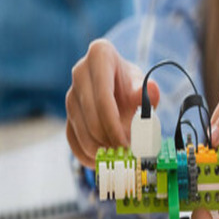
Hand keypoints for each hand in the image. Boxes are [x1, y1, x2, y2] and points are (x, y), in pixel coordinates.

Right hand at [65, 39, 159, 167]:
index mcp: (99, 55)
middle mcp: (80, 72)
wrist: (117, 84)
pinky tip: (103, 163)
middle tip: (127, 157)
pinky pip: (73, 140)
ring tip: (121, 158)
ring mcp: (70, 94)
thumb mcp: (142, 82)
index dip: (114, 126)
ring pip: (82, 132)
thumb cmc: (131, 83)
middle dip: (109, 142)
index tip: (128, 146)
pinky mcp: (67, 114)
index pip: (103, 99)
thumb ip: (147, 90)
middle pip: (91, 118)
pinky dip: (87, 156)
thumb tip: (151, 92)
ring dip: (101, 151)